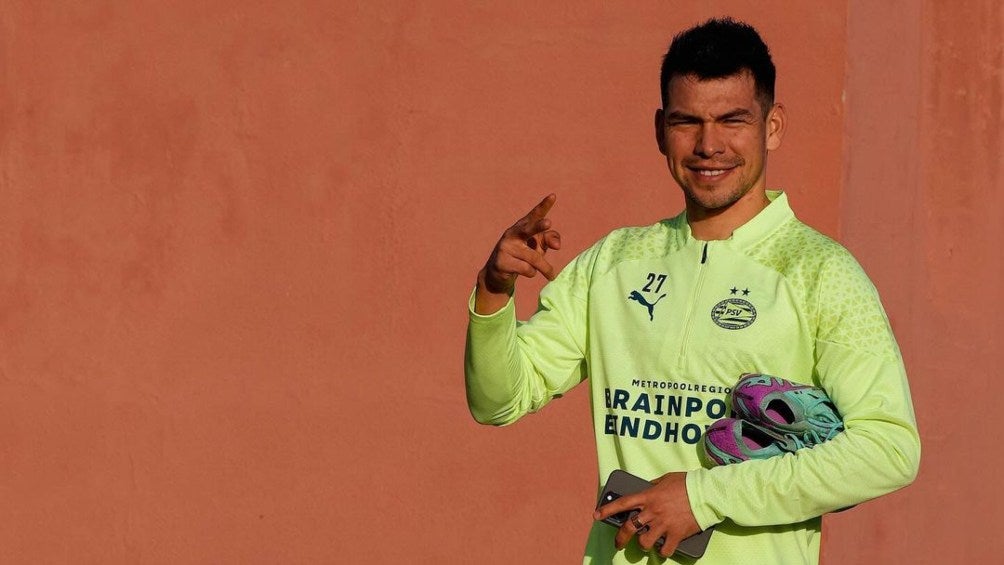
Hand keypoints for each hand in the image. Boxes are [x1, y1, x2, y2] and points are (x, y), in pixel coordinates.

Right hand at [475, 194, 561, 313]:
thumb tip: (557, 245)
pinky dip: (532, 273)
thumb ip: (550, 239)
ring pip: (535, 258)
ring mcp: (506, 247)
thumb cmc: (523, 255)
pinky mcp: (502, 262)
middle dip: (539, 226)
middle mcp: (513, 233)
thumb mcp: (538, 246)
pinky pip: (527, 270)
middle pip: (529, 229)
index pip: (535, 215)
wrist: (498, 273)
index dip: (544, 205)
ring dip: (546, 268)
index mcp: (523, 226)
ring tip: (551, 275)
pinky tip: (525, 272)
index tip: (553, 196)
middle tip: (548, 223)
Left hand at [593, 472, 700, 557]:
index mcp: (648, 496)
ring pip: (645, 542)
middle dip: (620, 538)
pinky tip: (665, 548)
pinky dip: (664, 551)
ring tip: (647, 543)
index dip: (607, 510)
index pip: (622, 503)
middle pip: (629, 528)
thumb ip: (653, 486)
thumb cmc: (687, 483)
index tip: (597, 516)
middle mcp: (652, 511)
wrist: (706, 493)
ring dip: (644, 544)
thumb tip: (648, 489)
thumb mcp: (665, 479)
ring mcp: (664, 524)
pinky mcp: (676, 534)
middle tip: (618, 544)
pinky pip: (665, 550)